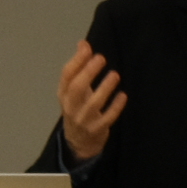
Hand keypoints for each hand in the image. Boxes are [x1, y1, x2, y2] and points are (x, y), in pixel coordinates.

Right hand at [57, 39, 126, 159]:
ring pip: (93, 104)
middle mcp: (71, 107)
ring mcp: (83, 120)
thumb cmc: (78, 109)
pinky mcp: (97, 130)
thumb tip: (83, 44)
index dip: (76, 61)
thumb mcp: (74, 90)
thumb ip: (79, 68)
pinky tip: (123, 95)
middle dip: (88, 72)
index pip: (66, 76)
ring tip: (115, 75)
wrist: (79, 143)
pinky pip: (107, 118)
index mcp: (63, 95)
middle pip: (76, 88)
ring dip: (104, 88)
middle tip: (101, 58)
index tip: (87, 48)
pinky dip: (115, 107)